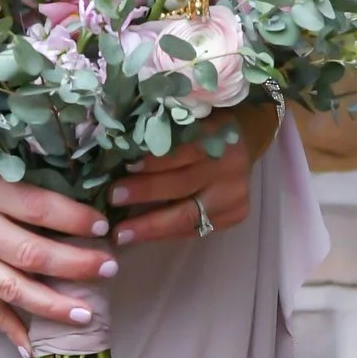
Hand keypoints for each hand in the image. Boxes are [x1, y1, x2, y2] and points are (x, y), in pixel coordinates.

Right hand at [0, 126, 114, 356]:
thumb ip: (15, 179)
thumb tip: (69, 200)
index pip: (39, 208)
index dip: (76, 219)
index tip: (103, 225)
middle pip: (32, 254)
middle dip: (77, 266)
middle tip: (109, 268)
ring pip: (12, 289)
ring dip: (53, 305)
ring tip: (86, 315)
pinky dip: (10, 329)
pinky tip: (34, 347)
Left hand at [108, 95, 280, 249]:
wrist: (243, 144)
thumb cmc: (204, 129)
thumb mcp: (188, 121)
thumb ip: (163, 135)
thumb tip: (117, 154)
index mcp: (218, 136)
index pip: (182, 151)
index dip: (153, 162)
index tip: (124, 168)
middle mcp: (230, 168)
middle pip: (182, 185)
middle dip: (145, 194)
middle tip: (113, 200)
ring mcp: (235, 196)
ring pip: (188, 216)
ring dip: (150, 227)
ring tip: (121, 233)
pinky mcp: (235, 216)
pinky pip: (195, 230)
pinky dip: (166, 234)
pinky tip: (142, 236)